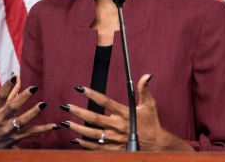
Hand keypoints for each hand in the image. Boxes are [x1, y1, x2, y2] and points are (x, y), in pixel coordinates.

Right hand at [0, 75, 56, 148]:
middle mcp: (1, 119)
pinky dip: (43, 129)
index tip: (15, 77)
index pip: (1, 96)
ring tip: (43, 104)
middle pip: (12, 107)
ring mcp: (9, 129)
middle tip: (34, 88)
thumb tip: (16, 75)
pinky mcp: (17, 137)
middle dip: (23, 97)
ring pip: (22, 121)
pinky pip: (32, 133)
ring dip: (33, 113)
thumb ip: (10, 92)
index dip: (7, 86)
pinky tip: (53, 126)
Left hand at [60, 74, 192, 150]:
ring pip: (94, 134)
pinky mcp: (115, 149)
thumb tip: (146, 75)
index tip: (79, 88)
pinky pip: (98, 147)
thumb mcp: (150, 105)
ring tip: (66, 123)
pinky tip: (75, 140)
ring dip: (78, 129)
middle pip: (95, 119)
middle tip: (66, 107)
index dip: (92, 94)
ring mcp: (116, 139)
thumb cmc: (151, 123)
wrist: (158, 145)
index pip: (105, 102)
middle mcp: (119, 126)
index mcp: (125, 114)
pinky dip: (86, 144)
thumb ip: (144, 90)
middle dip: (79, 112)